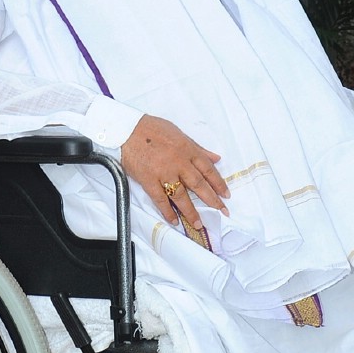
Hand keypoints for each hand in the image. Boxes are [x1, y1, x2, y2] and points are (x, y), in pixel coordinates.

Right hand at [121, 115, 229, 230]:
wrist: (127, 129)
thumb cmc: (152, 128)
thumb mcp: (179, 133)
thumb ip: (198, 148)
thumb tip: (215, 158)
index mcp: (188, 150)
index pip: (208, 169)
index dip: (219, 184)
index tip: (226, 195)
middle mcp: (179, 163)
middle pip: (199, 184)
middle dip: (212, 200)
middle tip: (222, 211)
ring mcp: (163, 173)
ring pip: (181, 196)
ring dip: (191, 212)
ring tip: (198, 224)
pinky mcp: (148, 180)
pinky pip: (160, 199)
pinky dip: (167, 211)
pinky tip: (174, 220)